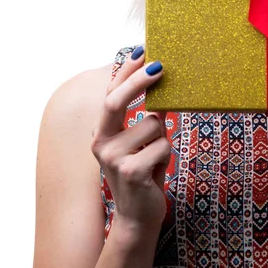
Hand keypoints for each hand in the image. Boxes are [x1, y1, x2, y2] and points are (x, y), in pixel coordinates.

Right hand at [90, 48, 170, 234]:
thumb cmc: (142, 172)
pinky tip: (157, 172)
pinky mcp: (131, 170)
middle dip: (139, 80)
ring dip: (164, 138)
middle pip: (116, 101)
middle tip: (160, 65)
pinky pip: (162, 145)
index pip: (111, 93)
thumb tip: (157, 84)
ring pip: (154, 124)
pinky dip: (167, 155)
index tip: (140, 51)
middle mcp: (100, 142)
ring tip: (155, 158)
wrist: (138, 217)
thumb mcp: (138, 142)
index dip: (125, 71)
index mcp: (101, 131)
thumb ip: (141, 117)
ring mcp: (113, 157)